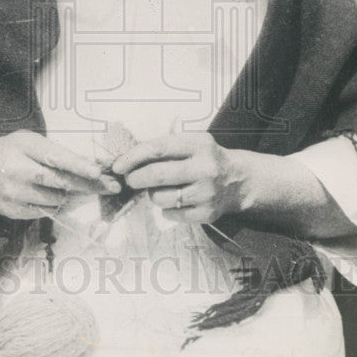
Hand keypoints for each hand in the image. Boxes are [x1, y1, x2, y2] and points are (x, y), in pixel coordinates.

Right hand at [0, 130, 120, 219]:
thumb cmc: (10, 151)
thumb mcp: (29, 141)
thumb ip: (55, 151)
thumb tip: (92, 164)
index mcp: (23, 146)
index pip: (55, 157)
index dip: (78, 165)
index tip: (97, 171)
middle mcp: (17, 170)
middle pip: (59, 182)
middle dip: (88, 185)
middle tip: (111, 187)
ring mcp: (15, 194)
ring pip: (56, 199)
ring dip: (72, 195)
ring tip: (79, 187)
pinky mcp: (15, 212)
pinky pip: (46, 211)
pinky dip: (57, 205)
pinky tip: (58, 196)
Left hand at [112, 132, 248, 223]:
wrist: (239, 180)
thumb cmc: (205, 158)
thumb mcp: (192, 142)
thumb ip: (164, 147)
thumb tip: (126, 160)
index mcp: (199, 144)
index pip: (158, 149)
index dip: (133, 157)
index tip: (118, 165)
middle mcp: (205, 168)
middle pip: (157, 175)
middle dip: (136, 178)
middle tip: (130, 180)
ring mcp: (207, 193)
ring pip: (161, 198)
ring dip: (152, 195)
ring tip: (159, 189)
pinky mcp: (207, 214)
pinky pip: (172, 214)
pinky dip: (165, 209)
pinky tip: (175, 201)